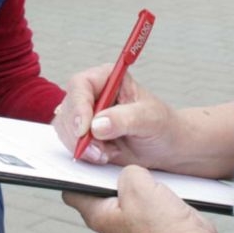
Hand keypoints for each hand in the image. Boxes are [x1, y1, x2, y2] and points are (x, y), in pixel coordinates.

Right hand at [52, 66, 188, 169]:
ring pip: (65, 128)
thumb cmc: (163, 125)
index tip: (84, 129)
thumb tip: (97, 124)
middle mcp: (93, 93)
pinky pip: (70, 142)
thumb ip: (124, 119)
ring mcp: (86, 114)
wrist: (167, 146)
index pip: (80, 85)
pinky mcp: (84, 134)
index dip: (78, 107)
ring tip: (107, 153)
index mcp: (108, 77)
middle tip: (98, 150)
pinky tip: (105, 154)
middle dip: (79, 134)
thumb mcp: (150, 119)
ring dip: (82, 146)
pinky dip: (84, 153)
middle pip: (68, 108)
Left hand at [63, 165, 220, 232]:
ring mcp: (132, 220)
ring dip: (134, 176)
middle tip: (114, 151)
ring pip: (126, 188)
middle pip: (100, 185)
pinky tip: (159, 178)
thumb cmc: (164, 229)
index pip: (72, 190)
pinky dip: (151, 184)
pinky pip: (146, 194)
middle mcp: (112, 220)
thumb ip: (126, 170)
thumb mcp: (137, 185)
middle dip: (107, 167)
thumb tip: (130, 170)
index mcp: (98, 215)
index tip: (80, 152)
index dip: (72, 170)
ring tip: (140, 166)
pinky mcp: (151, 218)